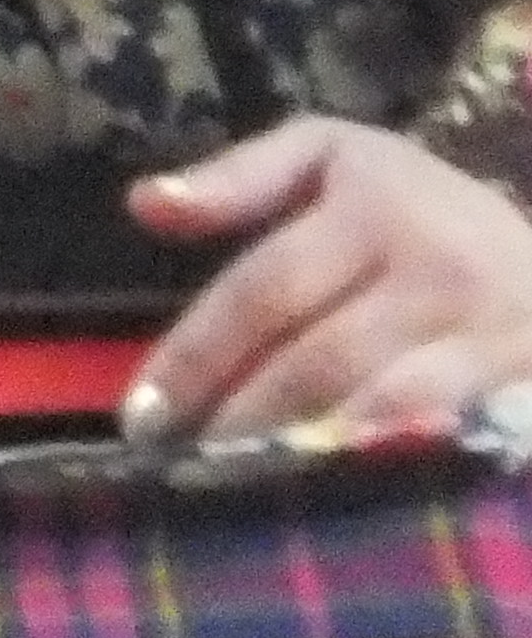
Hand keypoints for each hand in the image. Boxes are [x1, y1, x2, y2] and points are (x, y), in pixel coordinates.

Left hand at [121, 116, 531, 444]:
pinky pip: (431, 434)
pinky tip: (315, 483)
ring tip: (228, 478)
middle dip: (238, 412)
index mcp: (372, 210)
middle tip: (173, 455)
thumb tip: (143, 205)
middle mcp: (432, 274)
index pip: (265, 289)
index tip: (142, 407)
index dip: (199, 351)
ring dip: (296, 447)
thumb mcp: (327, 154)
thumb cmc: (412, 200)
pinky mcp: (513, 385)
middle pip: (316, 359)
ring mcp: (482, 337)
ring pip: (374, 408)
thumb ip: (236, 177)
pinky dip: (366, 459)